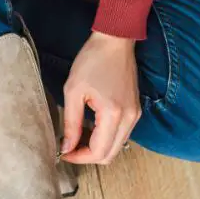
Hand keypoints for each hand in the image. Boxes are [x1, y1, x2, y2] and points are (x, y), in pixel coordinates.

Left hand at [60, 32, 141, 164]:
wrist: (115, 41)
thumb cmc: (93, 60)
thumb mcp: (73, 91)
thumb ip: (71, 123)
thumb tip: (66, 147)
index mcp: (113, 114)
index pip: (99, 152)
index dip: (79, 157)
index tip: (64, 152)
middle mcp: (129, 118)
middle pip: (110, 155)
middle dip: (88, 156)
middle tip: (69, 147)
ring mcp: (135, 115)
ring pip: (117, 146)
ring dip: (98, 148)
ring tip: (78, 136)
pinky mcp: (136, 110)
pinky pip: (122, 134)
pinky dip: (106, 138)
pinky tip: (91, 126)